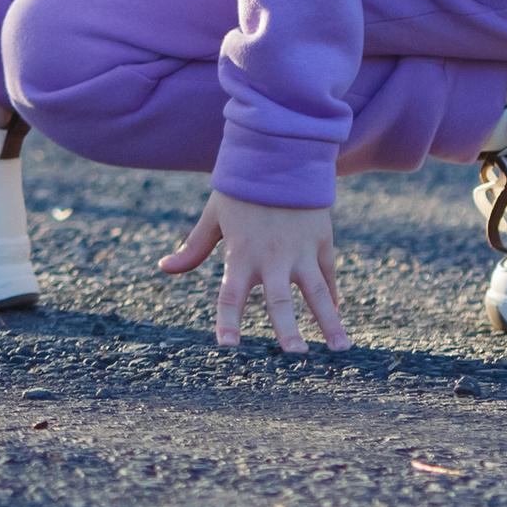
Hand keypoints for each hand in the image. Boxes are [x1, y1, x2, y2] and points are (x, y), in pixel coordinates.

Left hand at [159, 191, 348, 352]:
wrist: (281, 151)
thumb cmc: (242, 187)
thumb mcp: (215, 213)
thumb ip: (194, 246)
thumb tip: (164, 268)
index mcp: (242, 253)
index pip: (231, 294)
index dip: (228, 320)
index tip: (227, 346)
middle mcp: (272, 256)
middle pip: (280, 299)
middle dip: (288, 329)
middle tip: (296, 355)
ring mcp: (301, 249)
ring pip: (317, 292)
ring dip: (329, 322)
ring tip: (341, 350)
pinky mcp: (322, 239)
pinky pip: (328, 274)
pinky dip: (333, 297)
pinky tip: (338, 319)